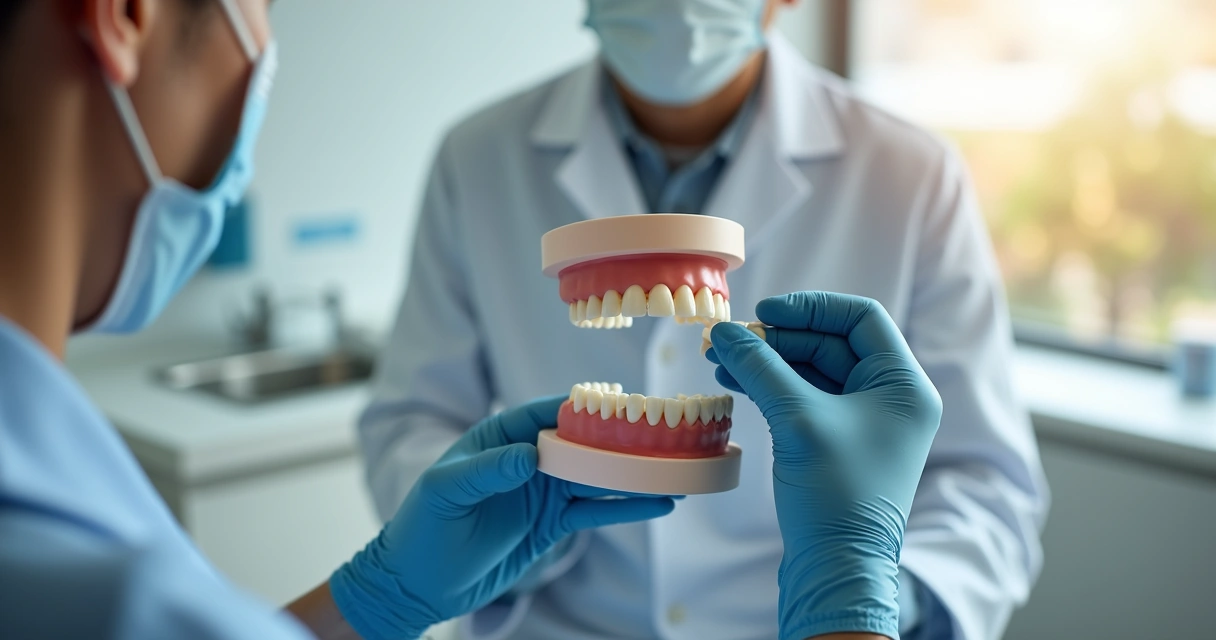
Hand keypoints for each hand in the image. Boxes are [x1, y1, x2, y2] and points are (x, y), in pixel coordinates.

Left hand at [328, 396, 675, 639]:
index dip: (584, 408)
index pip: (547, 413)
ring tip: (677, 470)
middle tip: (666, 438)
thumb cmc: (422, 528)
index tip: (621, 406)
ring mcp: (543, 491)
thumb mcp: (445, 491)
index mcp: (499, 436)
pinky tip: (659, 503)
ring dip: (634, 475)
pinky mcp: (552, 524)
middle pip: (583, 443)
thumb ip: (488, 469)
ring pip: (597, 477)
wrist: (417, 583)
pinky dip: (627, 508)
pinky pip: (595, 511)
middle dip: (623, 440)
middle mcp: (528, 458)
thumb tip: (531, 455)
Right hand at [705, 292, 941, 639]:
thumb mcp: (797, 419)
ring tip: (720, 360)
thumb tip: (722, 330)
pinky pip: (804, 398)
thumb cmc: (836, 495)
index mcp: (904, 385)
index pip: (861, 319)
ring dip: (768, 362)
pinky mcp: (839, 442)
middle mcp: (892, 398)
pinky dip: (771, 387)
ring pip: (812, 370)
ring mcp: (866, 421)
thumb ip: (760, 367)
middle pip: (831, 342)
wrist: (838, 569)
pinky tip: (735, 381)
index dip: (811, 308)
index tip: (764, 313)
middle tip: (731, 340)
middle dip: (778, 338)